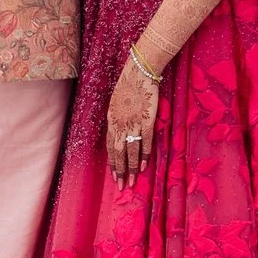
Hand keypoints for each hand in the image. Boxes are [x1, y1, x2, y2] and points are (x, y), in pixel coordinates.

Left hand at [106, 57, 157, 184]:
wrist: (139, 72)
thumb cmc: (129, 85)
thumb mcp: (116, 103)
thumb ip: (117, 118)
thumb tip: (119, 132)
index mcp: (111, 120)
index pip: (110, 146)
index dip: (113, 162)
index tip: (114, 174)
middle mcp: (120, 125)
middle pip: (118, 152)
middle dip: (119, 170)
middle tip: (121, 185)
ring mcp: (133, 124)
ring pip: (131, 151)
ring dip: (132, 167)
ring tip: (132, 181)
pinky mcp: (146, 121)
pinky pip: (145, 142)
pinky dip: (144, 155)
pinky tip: (144, 165)